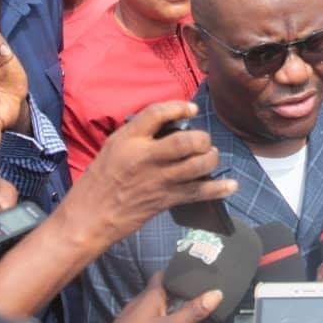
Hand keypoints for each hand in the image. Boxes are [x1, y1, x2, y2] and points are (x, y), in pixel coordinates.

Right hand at [63, 100, 237, 245]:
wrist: (90, 216)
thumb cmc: (100, 178)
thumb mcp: (113, 145)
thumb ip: (139, 133)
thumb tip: (170, 124)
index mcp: (129, 140)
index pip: (156, 114)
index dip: (178, 107)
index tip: (191, 109)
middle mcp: (146, 158)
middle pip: (185, 142)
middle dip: (201, 139)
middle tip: (202, 141)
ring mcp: (159, 180)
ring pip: (197, 166)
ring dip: (210, 158)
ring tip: (210, 156)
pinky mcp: (166, 200)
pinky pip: (198, 193)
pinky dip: (218, 189)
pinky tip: (231, 185)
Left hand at [72, 271, 224, 322]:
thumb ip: (193, 312)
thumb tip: (217, 291)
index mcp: (150, 295)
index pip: (165, 273)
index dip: (180, 274)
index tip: (198, 278)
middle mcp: (141, 302)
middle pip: (168, 297)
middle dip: (184, 309)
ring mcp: (134, 319)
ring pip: (162, 315)